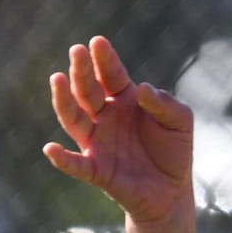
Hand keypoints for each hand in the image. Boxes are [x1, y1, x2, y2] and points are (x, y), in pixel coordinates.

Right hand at [44, 36, 194, 225]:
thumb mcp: (180, 121)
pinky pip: (76, 164)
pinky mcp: (97, 170)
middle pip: (88, 91)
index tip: (97, 41)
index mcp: (124, 100)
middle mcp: (105, 117)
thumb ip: (165, 104)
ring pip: (74, 119)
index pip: (111, 75)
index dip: (104, 59)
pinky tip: (51, 149)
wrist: (172, 191)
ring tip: (57, 79)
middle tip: (76, 50)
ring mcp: (98, 143)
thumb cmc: (174, 150)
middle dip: (81, 71)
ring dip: (63, 100)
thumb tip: (142, 89)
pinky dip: (62, 159)